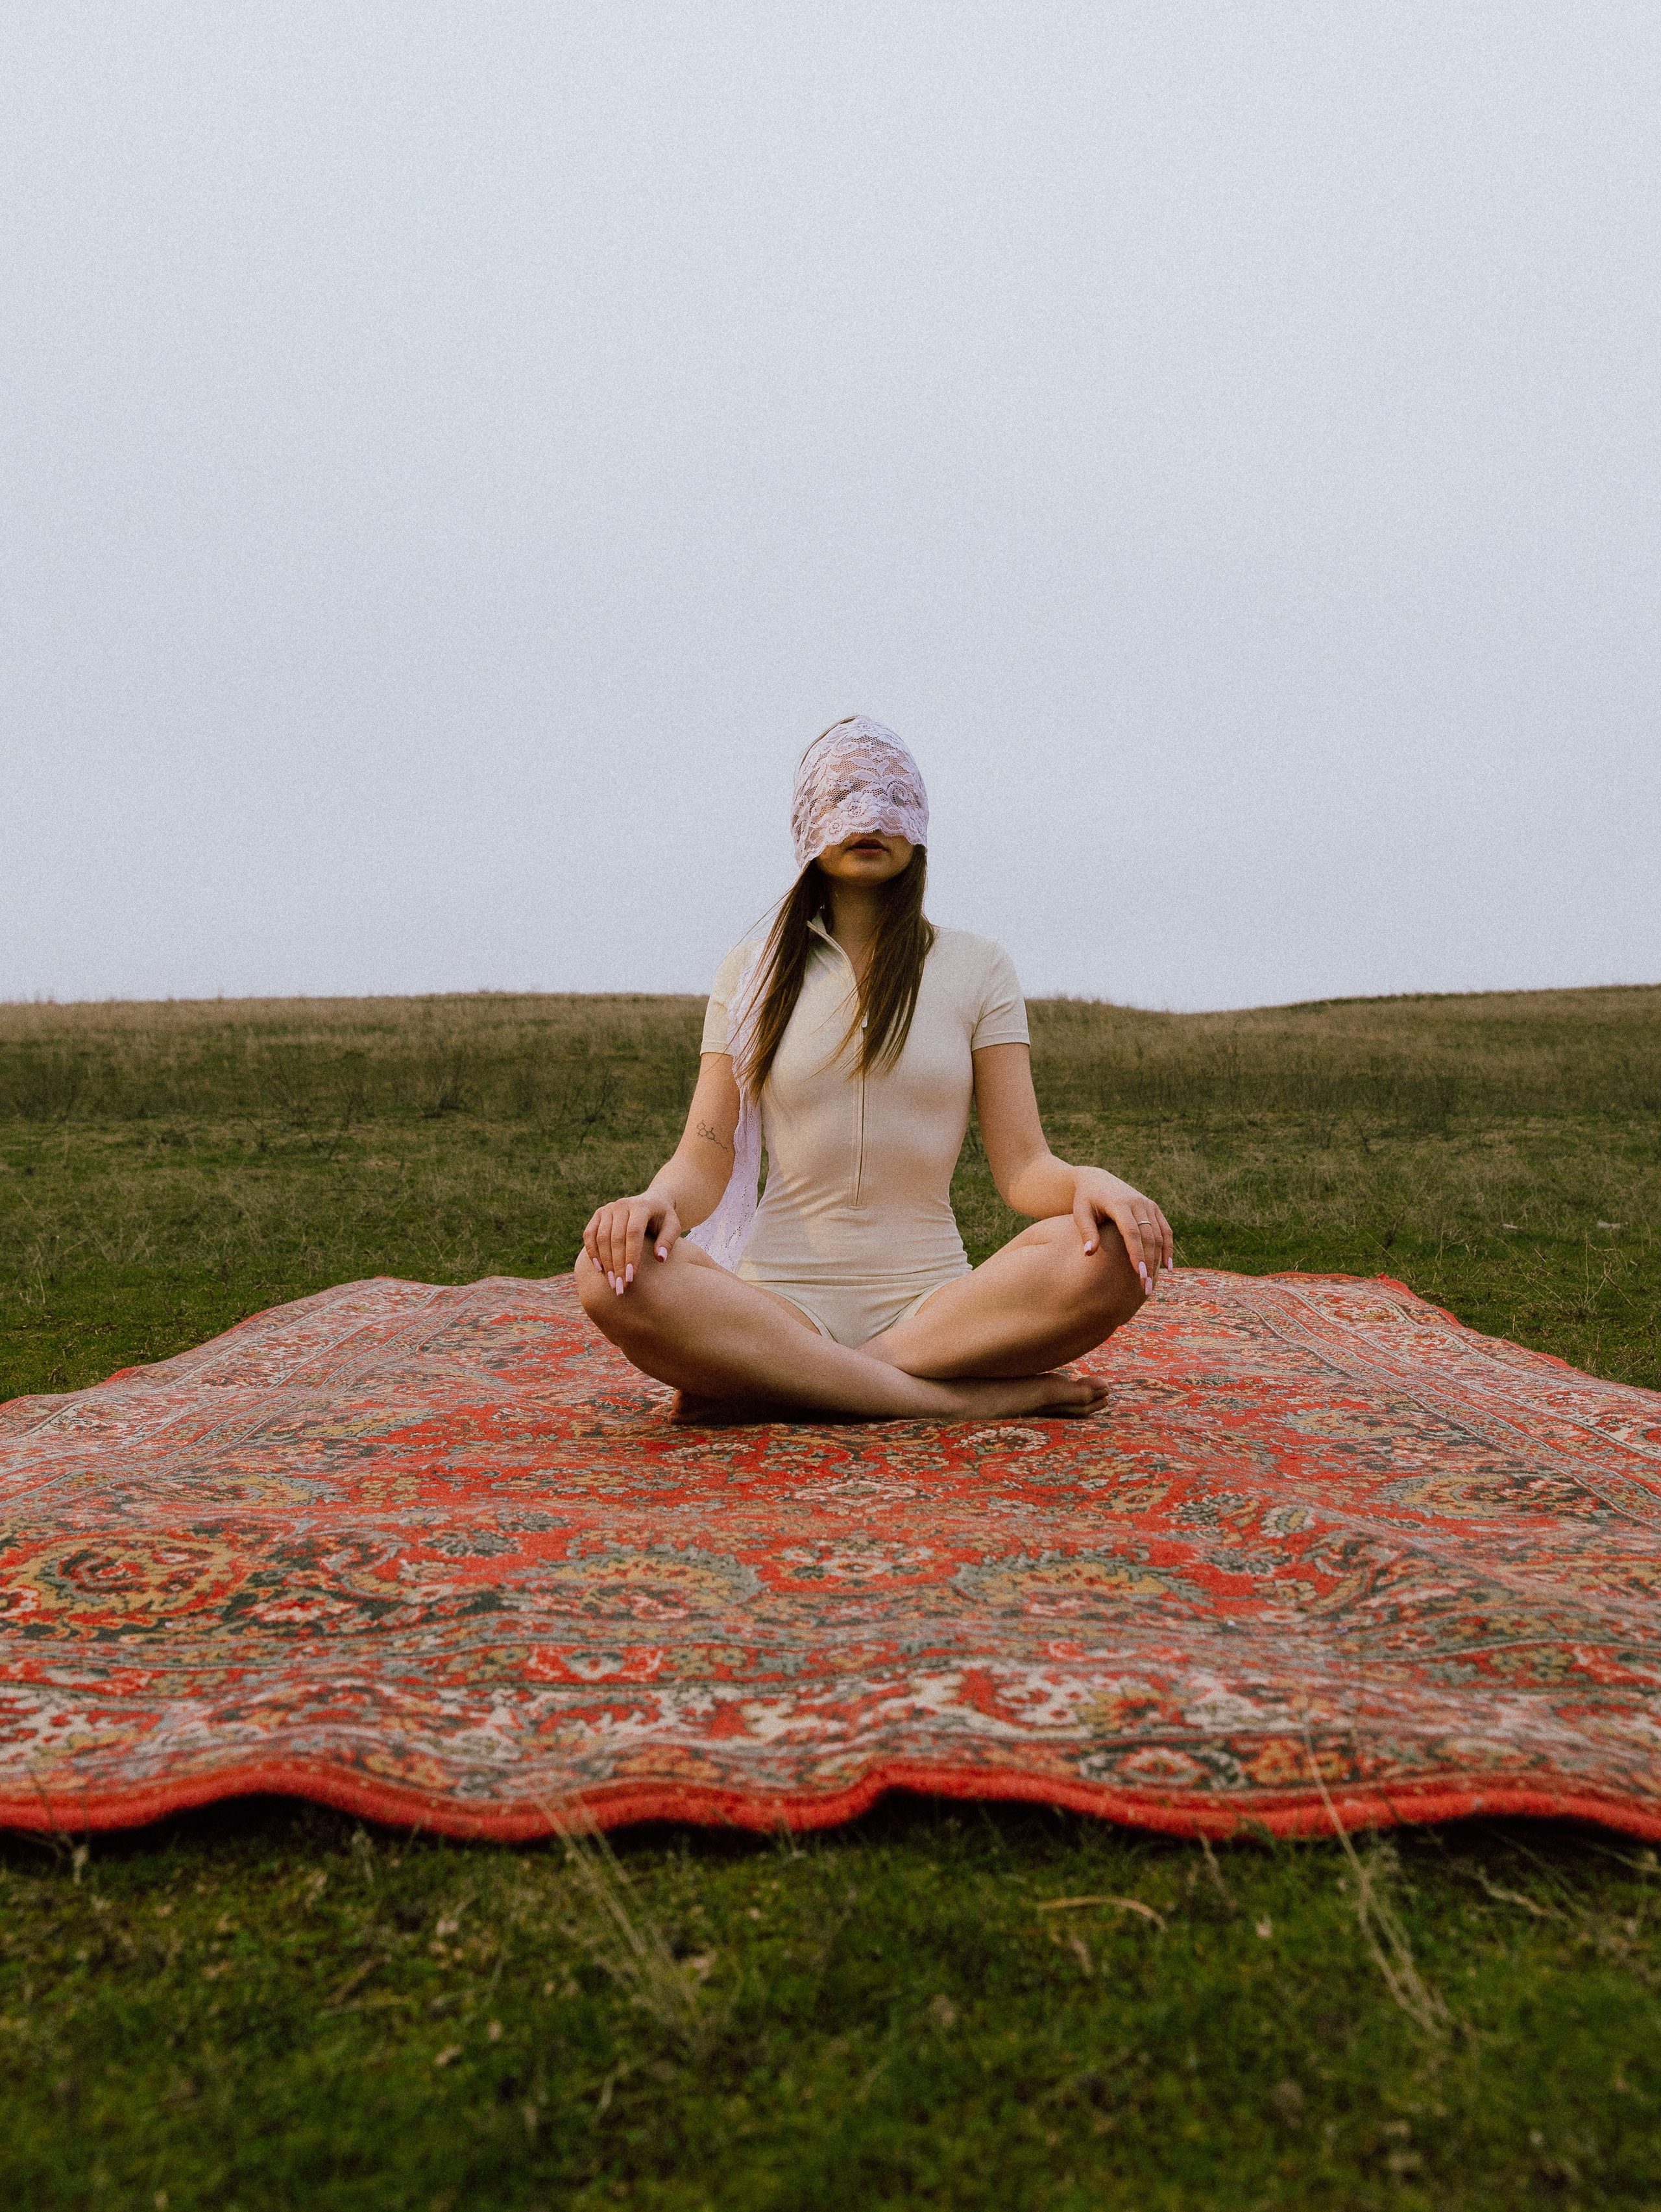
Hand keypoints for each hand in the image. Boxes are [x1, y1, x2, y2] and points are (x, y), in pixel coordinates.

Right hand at [583, 1191, 680, 1293]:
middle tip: (620, 1286)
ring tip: (611, 1282)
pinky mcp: (598, 1214)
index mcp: (641, 1206)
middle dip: (617, 1265)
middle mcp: (622, 1205)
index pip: (633, 1233)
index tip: (631, 1277)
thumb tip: (660, 1259)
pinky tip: (599, 1269)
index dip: (631, 1256)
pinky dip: (592, 1251)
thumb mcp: (673, 1226)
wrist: (652, 1202)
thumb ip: (668, 1241)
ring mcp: (608, 1208)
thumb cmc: (663, 1219)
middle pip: (616, 1238)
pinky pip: (589, 1234)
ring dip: (605, 1262)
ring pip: (601, 1238)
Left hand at [1071, 1170, 1173, 1294]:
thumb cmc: (1085, 1200)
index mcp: (1119, 1203)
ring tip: (1152, 1283)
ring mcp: (1148, 1204)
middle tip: (1145, 1288)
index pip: (1132, 1232)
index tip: (1139, 1275)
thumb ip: (1086, 1232)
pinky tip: (1167, 1267)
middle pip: (1148, 1237)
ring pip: (1159, 1235)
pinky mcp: (1153, 1207)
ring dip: (1158, 1260)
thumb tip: (1089, 1253)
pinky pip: (1165, 1229)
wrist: (1096, 1180)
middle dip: (1149, 1263)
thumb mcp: (1080, 1213)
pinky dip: (1168, 1247)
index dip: (1137, 1254)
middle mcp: (1138, 1202)